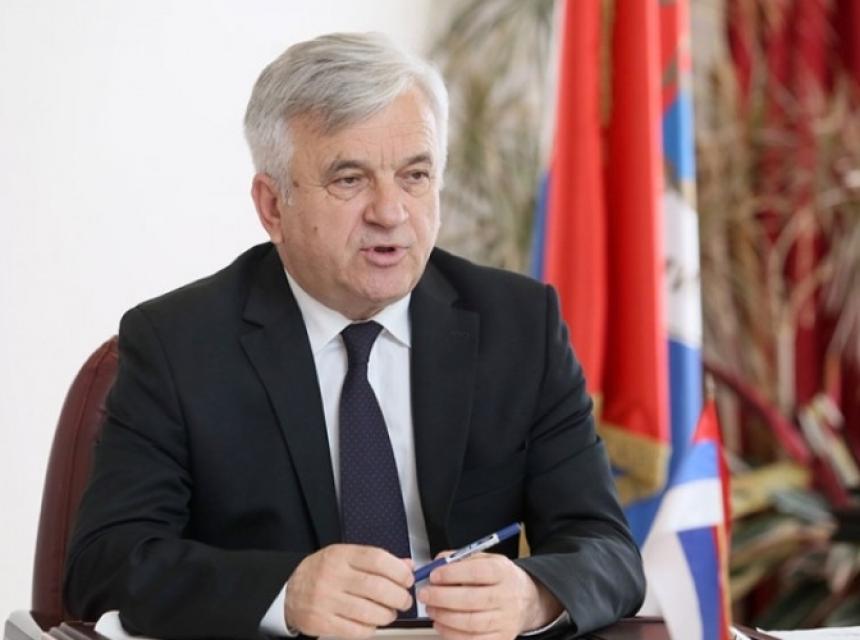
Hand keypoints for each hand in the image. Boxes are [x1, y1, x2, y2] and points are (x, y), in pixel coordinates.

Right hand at [284, 544, 413, 637]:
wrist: (290, 592)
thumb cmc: (323, 572)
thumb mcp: (346, 557)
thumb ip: (376, 561)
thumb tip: (407, 566)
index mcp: (341, 556)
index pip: (377, 559)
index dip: (399, 571)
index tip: (408, 579)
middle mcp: (333, 576)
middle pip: (377, 587)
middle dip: (399, 597)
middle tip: (404, 600)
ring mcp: (326, 600)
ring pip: (369, 612)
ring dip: (388, 615)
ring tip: (390, 613)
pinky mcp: (322, 622)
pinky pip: (356, 630)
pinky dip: (371, 628)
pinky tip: (372, 622)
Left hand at [418, 552, 562, 639]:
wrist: (526, 600)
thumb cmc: (500, 578)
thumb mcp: (487, 559)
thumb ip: (461, 559)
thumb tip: (437, 562)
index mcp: (502, 572)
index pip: (478, 572)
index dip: (453, 574)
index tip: (434, 575)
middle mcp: (506, 596)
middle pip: (472, 599)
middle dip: (442, 597)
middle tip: (425, 594)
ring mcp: (505, 620)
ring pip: (471, 623)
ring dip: (444, 617)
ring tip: (431, 609)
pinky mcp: (501, 638)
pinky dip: (452, 634)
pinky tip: (441, 624)